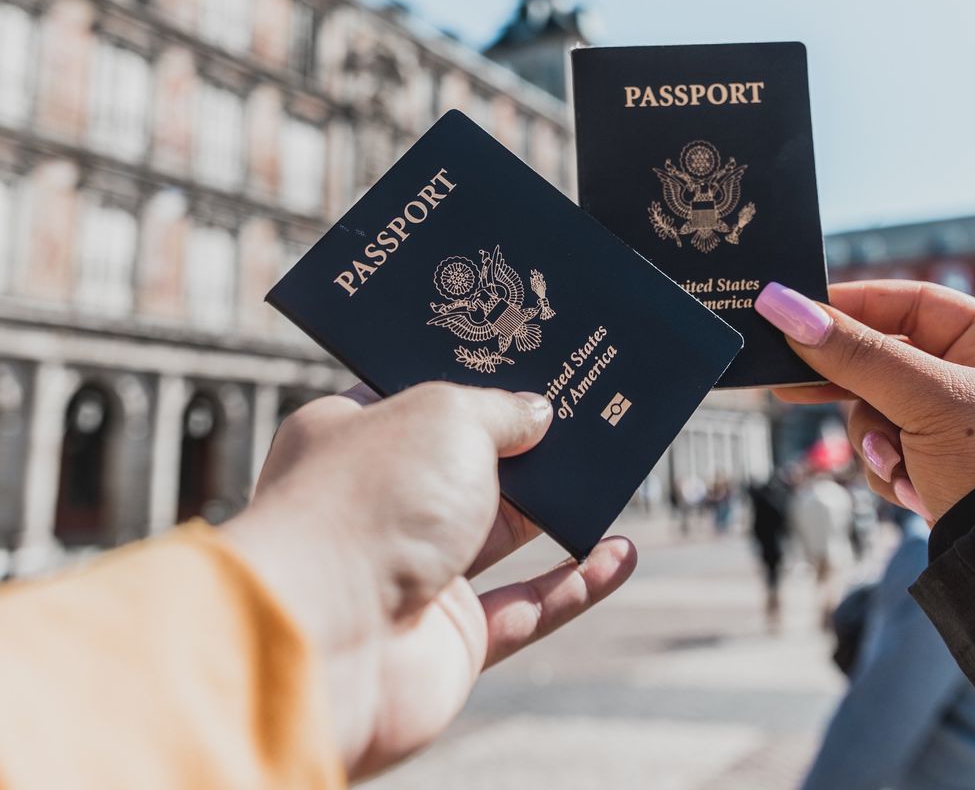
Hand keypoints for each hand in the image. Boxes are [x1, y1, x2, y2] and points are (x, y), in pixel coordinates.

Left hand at [218, 382, 637, 778]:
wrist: (327, 640)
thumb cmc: (368, 504)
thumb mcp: (446, 417)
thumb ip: (500, 411)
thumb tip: (537, 414)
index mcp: (350, 438)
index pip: (415, 398)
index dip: (472, 379)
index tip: (529, 360)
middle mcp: (379, 506)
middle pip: (468, 467)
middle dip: (528, 444)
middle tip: (588, 412)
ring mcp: (414, 575)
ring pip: (503, 536)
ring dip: (561, 510)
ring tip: (617, 475)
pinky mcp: (450, 641)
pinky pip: (528, 608)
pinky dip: (577, 584)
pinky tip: (622, 554)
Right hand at [755, 280, 974, 519]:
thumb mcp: (927, 400)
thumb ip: (855, 354)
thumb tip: (783, 307)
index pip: (914, 305)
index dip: (855, 306)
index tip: (798, 314)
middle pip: (887, 363)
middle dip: (851, 387)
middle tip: (788, 385)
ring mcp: (959, 431)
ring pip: (878, 415)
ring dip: (876, 442)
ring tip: (898, 466)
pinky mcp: (942, 473)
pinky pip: (889, 456)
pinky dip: (892, 473)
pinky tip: (915, 492)